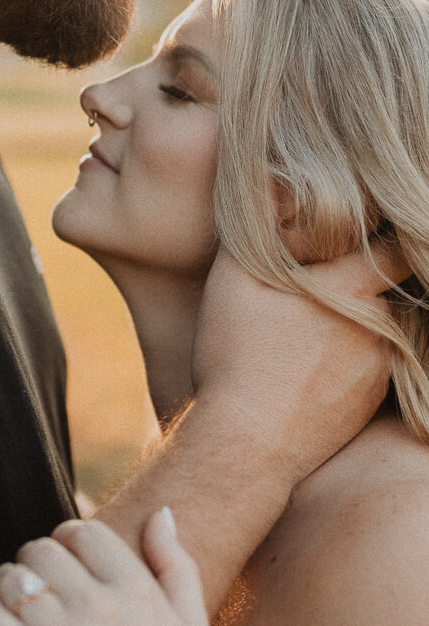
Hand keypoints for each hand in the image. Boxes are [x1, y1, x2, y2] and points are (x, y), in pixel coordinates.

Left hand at [0, 511, 222, 625]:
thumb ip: (176, 564)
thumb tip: (160, 513)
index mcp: (140, 592)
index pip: (85, 532)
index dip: (67, 536)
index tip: (62, 552)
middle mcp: (104, 610)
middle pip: (42, 551)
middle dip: (33, 556)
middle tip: (31, 573)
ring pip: (15, 582)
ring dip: (4, 579)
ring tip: (5, 588)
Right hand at [191, 244, 409, 484]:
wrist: (246, 446)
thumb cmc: (235, 359)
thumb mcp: (231, 284)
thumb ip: (255, 227)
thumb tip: (269, 179)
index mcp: (347, 291)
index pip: (394, 251)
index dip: (385, 241)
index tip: (367, 238)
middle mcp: (374, 328)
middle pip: (385, 293)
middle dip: (364, 287)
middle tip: (323, 291)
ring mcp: (375, 370)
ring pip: (377, 332)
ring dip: (353, 328)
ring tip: (306, 341)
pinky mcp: (368, 405)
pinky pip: (368, 370)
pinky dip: (348, 365)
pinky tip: (309, 374)